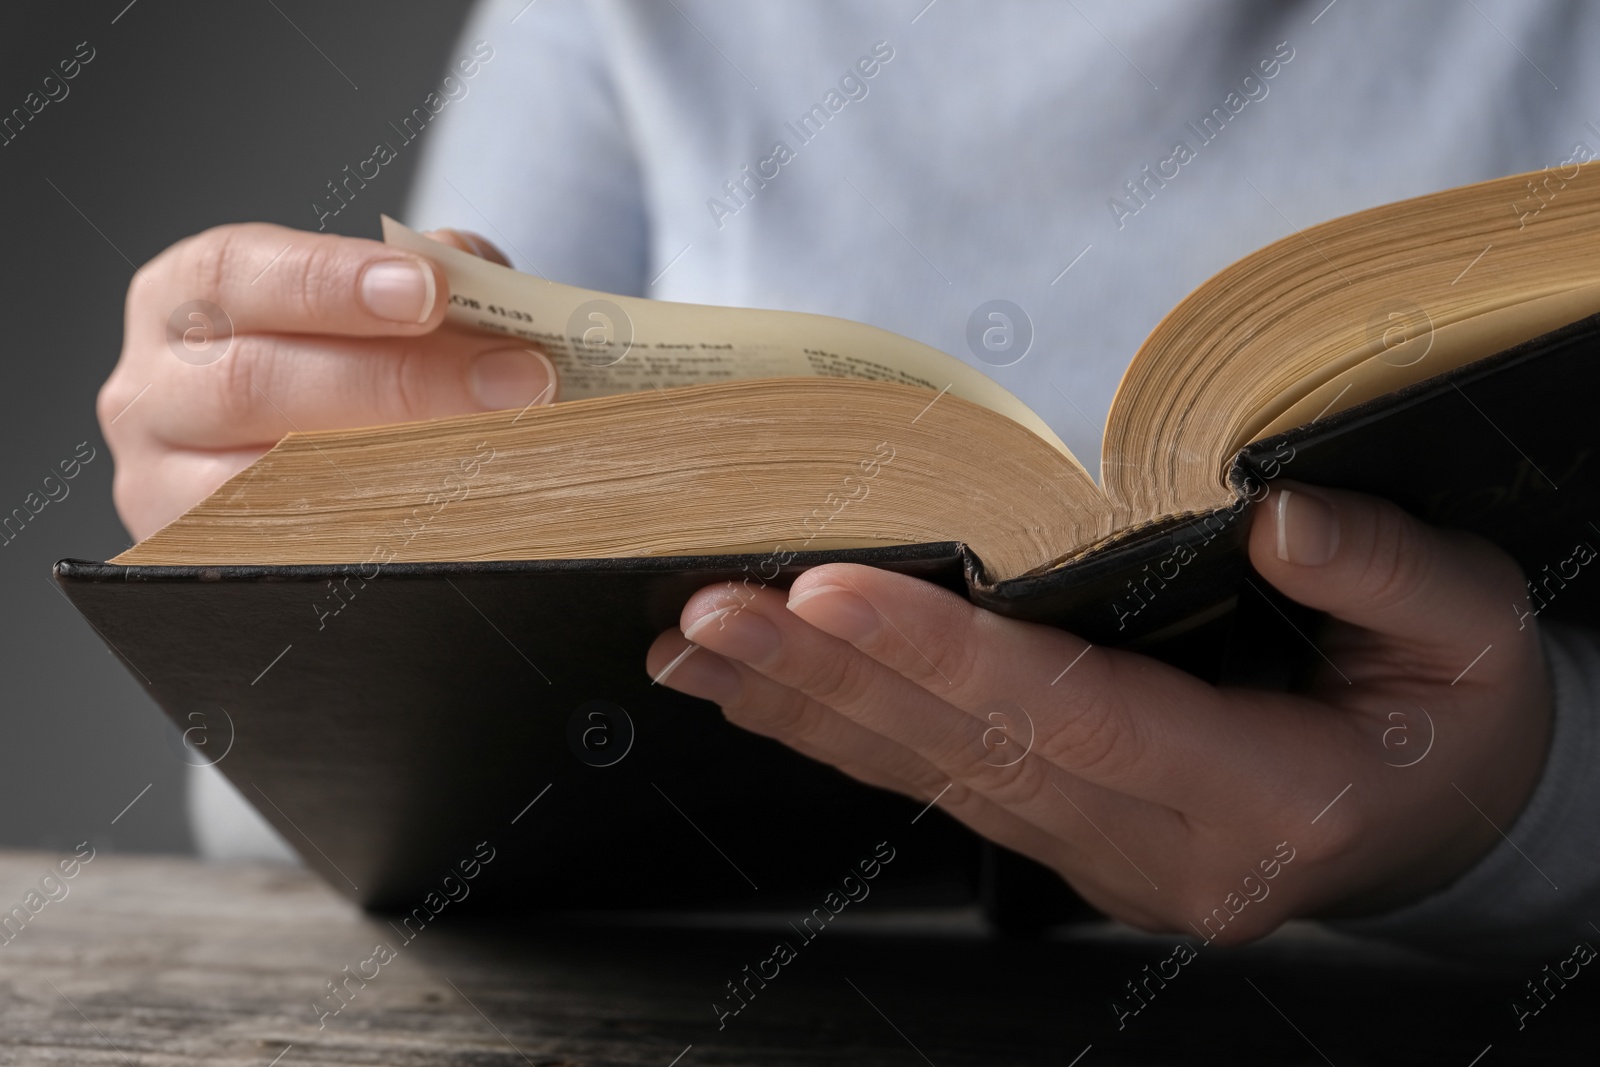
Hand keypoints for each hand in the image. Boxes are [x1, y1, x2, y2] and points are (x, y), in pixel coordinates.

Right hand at [98, 224, 556, 540]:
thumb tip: (477, 278)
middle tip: (520, 379)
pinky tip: (460, 524)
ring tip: (506, 453)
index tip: (431, 292)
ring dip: (403, 468)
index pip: (238, 274)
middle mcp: (153, 392)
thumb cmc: (359, 362)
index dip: (333, 281)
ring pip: (267, 485)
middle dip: (401, 381)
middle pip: (256, 384)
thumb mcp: (385, 304)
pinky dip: (379, 542)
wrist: (327, 464)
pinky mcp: (202, 566)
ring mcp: (162, 489)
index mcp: (187, 298)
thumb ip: (430, 282)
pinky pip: (290, 559)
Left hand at [646, 482, 1553, 940]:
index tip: (828, 591)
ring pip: (931, 776)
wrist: (1443, 822)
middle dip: (829, 678)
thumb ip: (1387, 578)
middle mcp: (1157, 849)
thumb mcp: (1473, 635)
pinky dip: (839, 729)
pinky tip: (756, 685)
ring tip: (696, 640)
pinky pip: (937, 781)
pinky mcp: (1064, 835)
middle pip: (970, 754)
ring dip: (806, 707)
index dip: (947, 655)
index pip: (1076, 722)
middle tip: (710, 605)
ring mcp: (1100, 856)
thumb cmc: (1452, 716)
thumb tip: (1273, 520)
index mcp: (1262, 802)